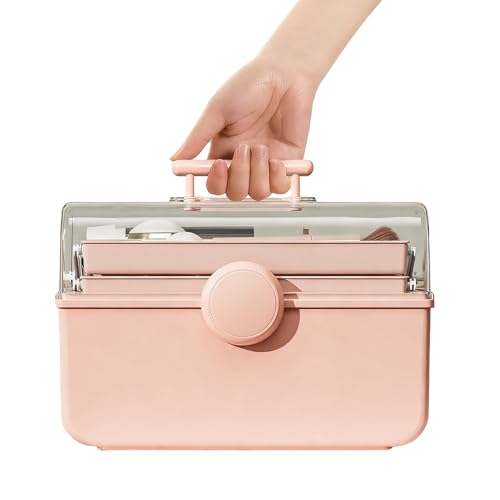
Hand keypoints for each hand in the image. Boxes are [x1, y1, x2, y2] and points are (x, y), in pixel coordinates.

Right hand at [171, 59, 316, 199]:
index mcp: (223, 152)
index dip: (215, 182)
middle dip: (239, 176)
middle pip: (235, 193)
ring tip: (261, 147)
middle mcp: (243, 163)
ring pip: (257, 193)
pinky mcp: (289, 163)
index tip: (218, 166)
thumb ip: (197, 138)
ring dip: (258, 173)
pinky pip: (281, 187)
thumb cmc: (249, 86)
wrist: (285, 74)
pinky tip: (277, 160)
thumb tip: (174, 160)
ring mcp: (266, 165)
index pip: (215, 184)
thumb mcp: (217, 110)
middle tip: (245, 148)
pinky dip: (278, 178)